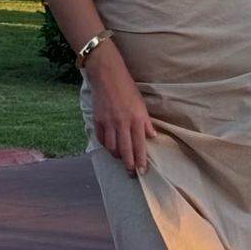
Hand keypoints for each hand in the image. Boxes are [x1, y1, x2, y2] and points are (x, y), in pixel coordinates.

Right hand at [87, 41, 155, 176]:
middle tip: (131, 174)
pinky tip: (110, 147)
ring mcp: (109, 123)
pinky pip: (102, 139)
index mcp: (136, 119)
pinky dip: (106, 146)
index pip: (140, 145)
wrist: (107, 75)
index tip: (142, 171)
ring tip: (121, 159)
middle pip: (126, 151)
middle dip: (129, 165)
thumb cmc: (127, 87)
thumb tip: (152, 136)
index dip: (141, 161)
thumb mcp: (141, 103)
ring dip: (117, 156)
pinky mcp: (98, 120)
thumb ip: (146, 122)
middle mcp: (123, 123)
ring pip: (112, 148)